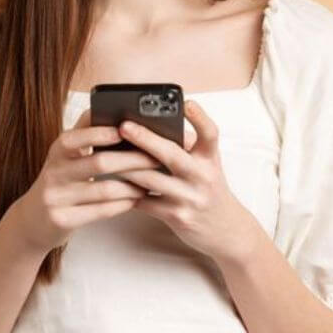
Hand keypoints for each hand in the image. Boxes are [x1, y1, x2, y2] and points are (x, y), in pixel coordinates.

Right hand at [11, 108, 159, 254]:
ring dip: (132, 185)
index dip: (100, 133)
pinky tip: (135, 199)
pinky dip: (122, 204)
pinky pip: (100, 211)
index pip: (75, 137)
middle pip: (98, 163)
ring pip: (103, 190)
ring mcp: (55, 198)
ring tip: (150, 181)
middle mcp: (53, 172)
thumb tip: (110, 109)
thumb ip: (84, 135)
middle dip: (131, 159)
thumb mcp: (64, 156)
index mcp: (56, 152)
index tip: (126, 129)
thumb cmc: (59, 181)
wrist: (32, 220)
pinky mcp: (62, 220)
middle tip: (154, 158)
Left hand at [116, 100, 263, 263]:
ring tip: (106, 154)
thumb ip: (187, 147)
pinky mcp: (177, 217)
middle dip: (145, 139)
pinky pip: (146, 202)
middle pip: (172, 154)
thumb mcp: (207, 165)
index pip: (210, 133)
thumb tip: (151, 125)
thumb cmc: (208, 188)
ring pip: (151, 179)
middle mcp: (202, 176)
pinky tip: (112, 184)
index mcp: (210, 158)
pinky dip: (128, 192)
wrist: (226, 230)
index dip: (200, 117)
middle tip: (124, 126)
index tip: (187, 102)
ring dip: (127, 166)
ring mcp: (190, 198)